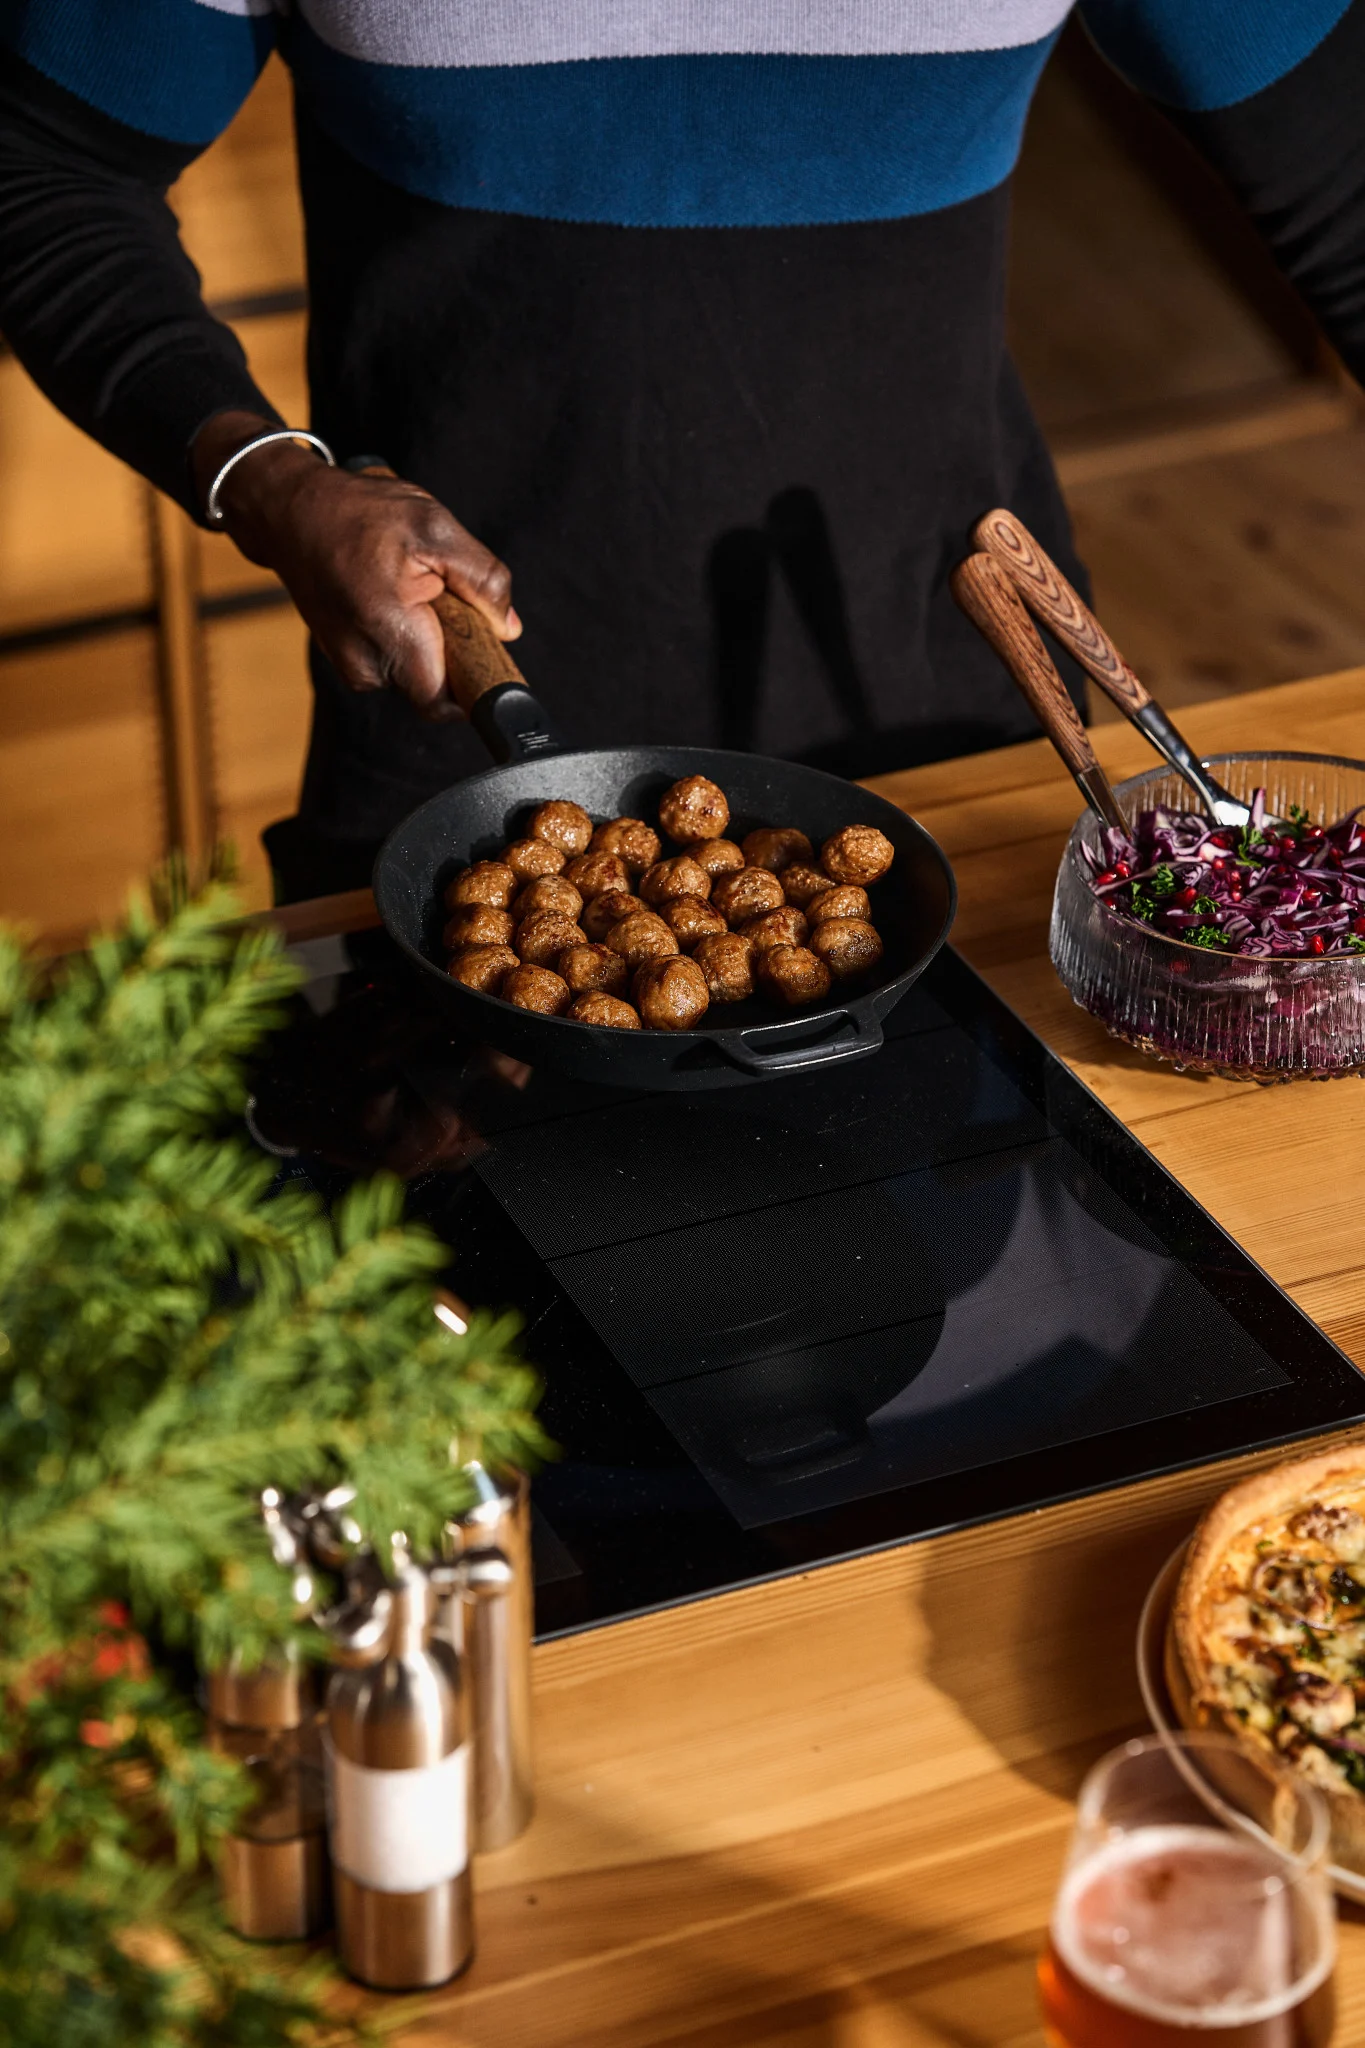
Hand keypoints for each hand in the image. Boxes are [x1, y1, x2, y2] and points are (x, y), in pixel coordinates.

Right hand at [191, 412, 520, 718]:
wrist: (290, 512)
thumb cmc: (362, 514)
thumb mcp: (436, 527)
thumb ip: (483, 580)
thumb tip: (507, 628)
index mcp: (391, 634)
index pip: (444, 704)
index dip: (470, 686)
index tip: (478, 651)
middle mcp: (365, 664)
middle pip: (433, 685)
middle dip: (448, 649)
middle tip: (438, 596)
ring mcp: (349, 665)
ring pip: (412, 671)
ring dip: (424, 638)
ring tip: (406, 587)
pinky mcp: (343, 658)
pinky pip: (390, 659)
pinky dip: (401, 633)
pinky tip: (386, 594)